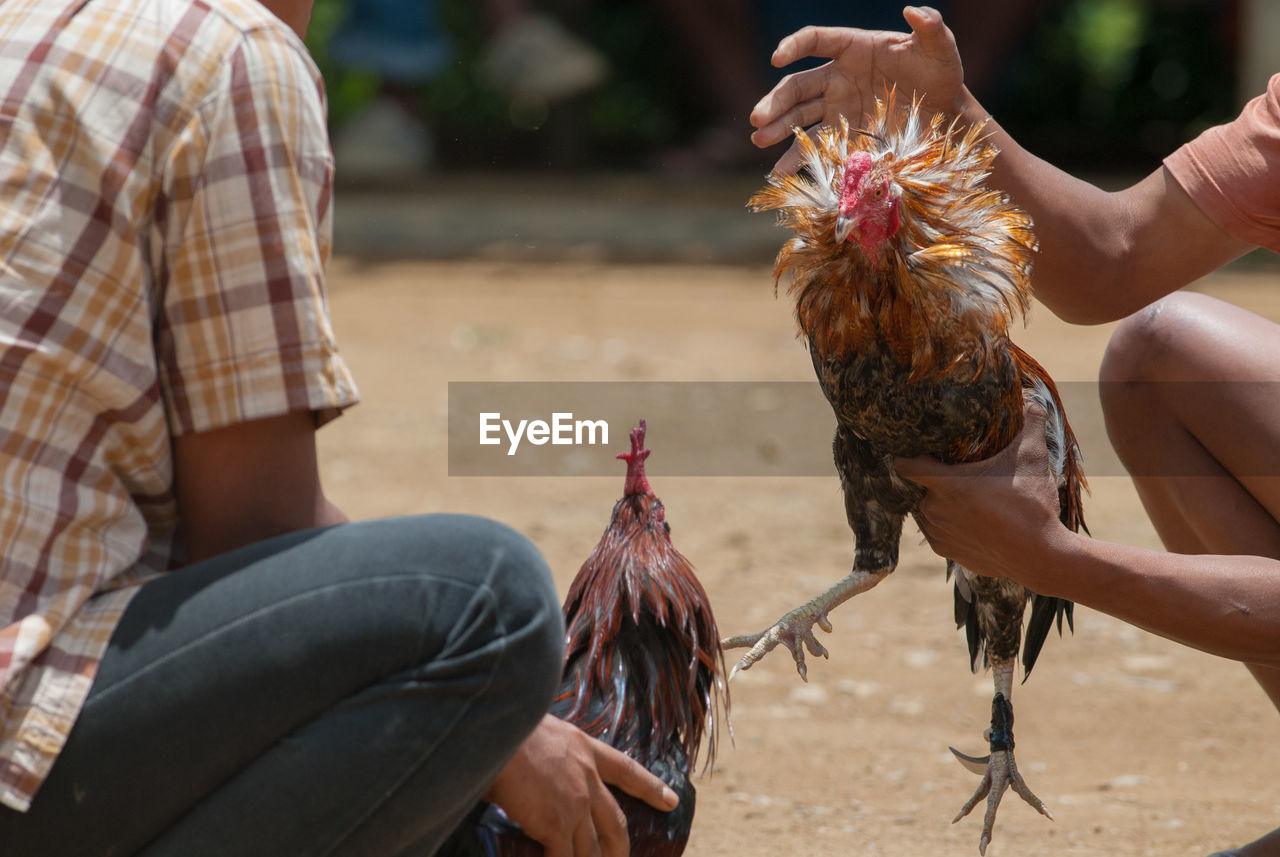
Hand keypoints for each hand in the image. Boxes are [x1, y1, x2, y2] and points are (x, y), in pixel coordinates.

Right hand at [484, 715, 677, 856]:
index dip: (650, 787)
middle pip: (615, 823)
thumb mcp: (536, 730)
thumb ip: (544, 757)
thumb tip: (525, 776)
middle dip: (620, 848)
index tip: (671, 800)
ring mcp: (576, 804)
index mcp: (584, 748)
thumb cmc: (504, 726)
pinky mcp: (557, 825)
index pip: (625, 769)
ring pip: (592, 849)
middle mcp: (587, 777)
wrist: (498, 727)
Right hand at [750, 6, 965, 172]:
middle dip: (775, 101)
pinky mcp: (843, 137)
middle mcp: (838, 78)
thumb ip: (931, 28)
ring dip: (777, 129)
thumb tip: (915, 11)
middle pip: (798, 86)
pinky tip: (779, 172)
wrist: (945, 116)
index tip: (778, 57)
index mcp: (854, 49)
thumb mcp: (941, 49)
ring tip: (760, 140)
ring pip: (798, 118)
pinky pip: (815, 147)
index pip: (817, 41)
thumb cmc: (941, 75)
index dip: (795, 45)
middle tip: (759, 119)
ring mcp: (837, 109)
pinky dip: (796, 160)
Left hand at [894, 403, 1068, 585]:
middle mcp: (933, 509)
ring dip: (938, 502)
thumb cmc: (1032, 505)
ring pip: (925, 509)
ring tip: (964, 496)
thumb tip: (1031, 398)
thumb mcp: (1032, 458)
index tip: (919, 449)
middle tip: (956, 472)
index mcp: (945, 483)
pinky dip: (946, 523)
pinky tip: (968, 519)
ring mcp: (936, 533)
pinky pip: (935, 530)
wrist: (1040, 556)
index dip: (907, 454)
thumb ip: (1030, 422)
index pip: (904, 464)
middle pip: (919, 486)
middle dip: (933, 479)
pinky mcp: (944, 552)